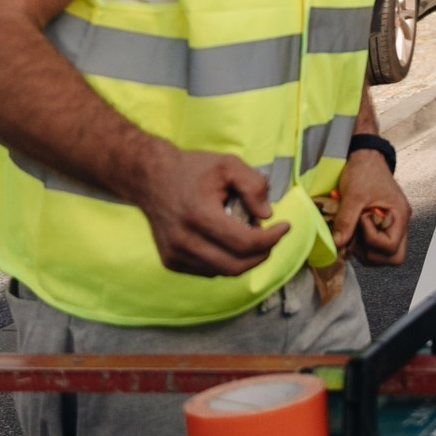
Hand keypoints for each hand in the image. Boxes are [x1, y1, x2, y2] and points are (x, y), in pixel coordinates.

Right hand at [125, 146, 289, 276]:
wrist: (150, 178)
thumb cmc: (193, 169)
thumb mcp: (229, 164)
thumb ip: (254, 185)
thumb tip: (267, 216)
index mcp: (199, 216)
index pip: (245, 243)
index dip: (272, 238)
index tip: (285, 226)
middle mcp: (183, 240)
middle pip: (236, 265)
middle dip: (263, 253)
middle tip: (272, 236)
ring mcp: (174, 254)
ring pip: (223, 271)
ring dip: (245, 258)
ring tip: (248, 233)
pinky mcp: (170, 261)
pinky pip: (209, 271)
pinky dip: (225, 260)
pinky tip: (227, 240)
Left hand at [331, 150, 411, 265]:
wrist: (365, 155)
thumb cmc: (364, 170)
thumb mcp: (353, 195)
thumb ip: (346, 221)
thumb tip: (338, 244)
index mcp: (399, 215)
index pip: (391, 248)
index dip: (372, 240)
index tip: (360, 220)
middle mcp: (399, 223)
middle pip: (394, 257)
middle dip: (371, 253)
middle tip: (356, 238)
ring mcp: (392, 224)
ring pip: (384, 255)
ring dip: (365, 250)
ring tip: (352, 232)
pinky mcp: (382, 223)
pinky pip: (377, 244)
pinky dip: (364, 243)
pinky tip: (353, 230)